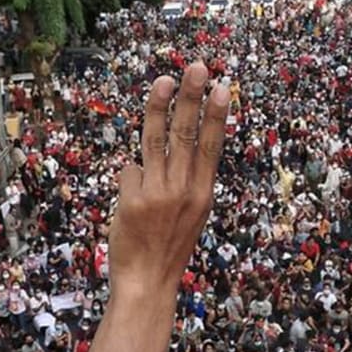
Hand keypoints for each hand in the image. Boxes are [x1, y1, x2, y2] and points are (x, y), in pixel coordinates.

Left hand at [108, 62, 228, 300]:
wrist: (148, 284)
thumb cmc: (167, 250)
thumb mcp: (191, 217)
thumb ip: (186, 184)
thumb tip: (171, 153)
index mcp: (202, 195)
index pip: (211, 146)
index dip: (216, 115)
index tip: (222, 87)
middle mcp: (183, 191)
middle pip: (188, 134)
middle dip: (193, 97)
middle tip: (197, 67)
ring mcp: (158, 194)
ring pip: (156, 140)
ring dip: (160, 106)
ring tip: (164, 80)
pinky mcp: (134, 200)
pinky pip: (129, 173)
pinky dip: (129, 181)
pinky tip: (131, 204)